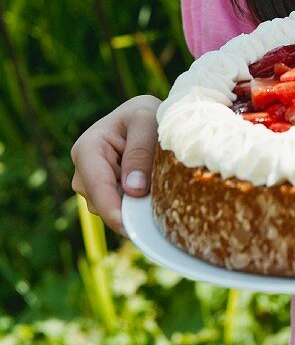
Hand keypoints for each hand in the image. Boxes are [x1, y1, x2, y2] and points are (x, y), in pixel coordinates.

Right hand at [70, 95, 160, 236]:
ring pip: (111, 210)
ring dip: (134, 208)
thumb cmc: (145, 114)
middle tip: (161, 207)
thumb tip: (133, 191)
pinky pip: (119, 209)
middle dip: (129, 210)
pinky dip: (136, 208)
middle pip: (103, 204)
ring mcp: (93, 184)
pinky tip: (153, 198)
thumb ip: (140, 152)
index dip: (114, 211)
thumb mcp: (146, 120)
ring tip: (159, 191)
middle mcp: (83, 170)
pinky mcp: (106, 193)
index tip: (132, 229)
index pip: (98, 187)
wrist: (144, 116)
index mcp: (87, 149)